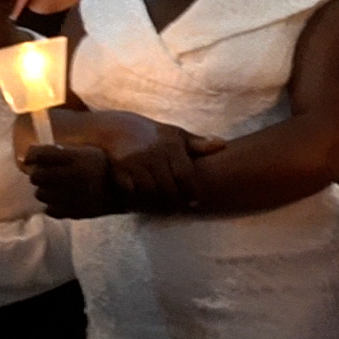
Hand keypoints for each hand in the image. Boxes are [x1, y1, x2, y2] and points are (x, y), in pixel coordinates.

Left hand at [24, 144, 118, 218]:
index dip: (32, 155)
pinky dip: (53, 204)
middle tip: (45, 172)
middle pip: (37, 176)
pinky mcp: (74, 212)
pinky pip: (50, 209)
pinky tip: (62, 199)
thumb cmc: (107, 167)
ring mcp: (72, 197)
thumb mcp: (89, 151)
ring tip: (55, 186)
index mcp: (77, 158)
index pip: (41, 155)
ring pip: (40, 194)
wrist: (128, 191)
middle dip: (38, 173)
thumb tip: (34, 152)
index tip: (31, 157)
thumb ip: (65, 151)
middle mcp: (72, 177)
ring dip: (45, 189)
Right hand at [50, 111, 205, 210]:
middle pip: (167, 187)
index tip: (194, 202)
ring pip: (150, 192)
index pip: (184, 174)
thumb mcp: (176, 135)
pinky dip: (137, 201)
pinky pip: (130, 192)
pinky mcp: (117, 169)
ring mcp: (134, 161)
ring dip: (157, 204)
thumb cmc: (152, 134)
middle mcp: (152, 153)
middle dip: (174, 202)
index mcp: (170, 144)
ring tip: (163, 210)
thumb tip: (223, 144)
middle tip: (178, 209)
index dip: (190, 191)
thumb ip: (198, 143)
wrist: (114, 128)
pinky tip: (143, 205)